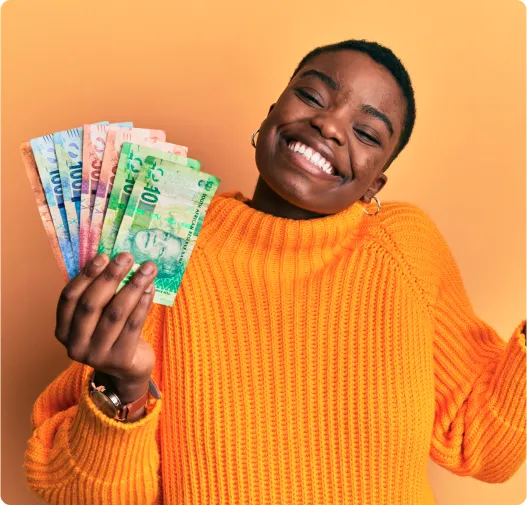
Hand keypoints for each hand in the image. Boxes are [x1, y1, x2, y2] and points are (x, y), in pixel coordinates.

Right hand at [55, 252, 157, 405]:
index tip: (103, 256)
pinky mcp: (120, 360)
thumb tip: (114, 259)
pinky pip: (133, 326)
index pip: (69, 298)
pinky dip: (143, 304)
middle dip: (110, 277)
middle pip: (91, 304)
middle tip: (127, 257)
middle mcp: (75, 345)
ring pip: (115, 314)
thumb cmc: (114, 335)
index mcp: (64, 331)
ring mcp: (97, 356)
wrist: (129, 370)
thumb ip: (100, 294)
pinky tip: (150, 289)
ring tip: (147, 269)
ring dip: (133, 287)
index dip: (86, 276)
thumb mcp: (100, 317)